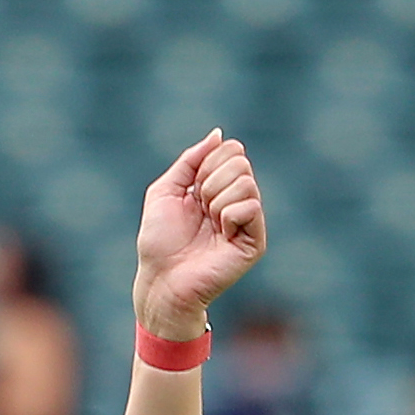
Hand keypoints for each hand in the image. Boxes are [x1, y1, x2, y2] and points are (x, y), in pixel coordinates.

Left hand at [133, 131, 266, 339]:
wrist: (161, 280)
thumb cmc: (158, 241)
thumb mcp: (165, 190)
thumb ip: (191, 160)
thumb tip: (219, 134)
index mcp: (217, 187)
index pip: (232, 150)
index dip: (208, 163)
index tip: (192, 190)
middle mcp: (236, 201)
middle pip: (241, 162)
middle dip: (211, 181)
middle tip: (200, 210)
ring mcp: (247, 222)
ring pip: (246, 182)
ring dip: (217, 199)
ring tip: (208, 223)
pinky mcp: (255, 242)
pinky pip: (251, 206)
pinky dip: (228, 215)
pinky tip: (220, 234)